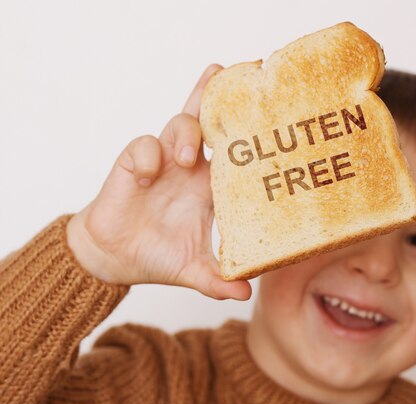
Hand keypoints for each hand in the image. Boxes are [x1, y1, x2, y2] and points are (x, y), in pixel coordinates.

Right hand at [67, 64, 251, 300]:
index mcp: (210, 187)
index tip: (270, 111)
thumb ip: (218, 280)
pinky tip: (148, 175)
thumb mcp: (194, 269)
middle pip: (207, 122)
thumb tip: (246, 294)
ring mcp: (162, 162)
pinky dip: (148, 156)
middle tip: (232, 68)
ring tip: (187, 159)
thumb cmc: (158, 255)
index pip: (234, 152)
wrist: (115, 259)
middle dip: (216, 95)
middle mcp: (190, 168)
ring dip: (187, 135)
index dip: (248, 131)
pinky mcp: (133, 164)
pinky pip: (143, 147)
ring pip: (179, 125)